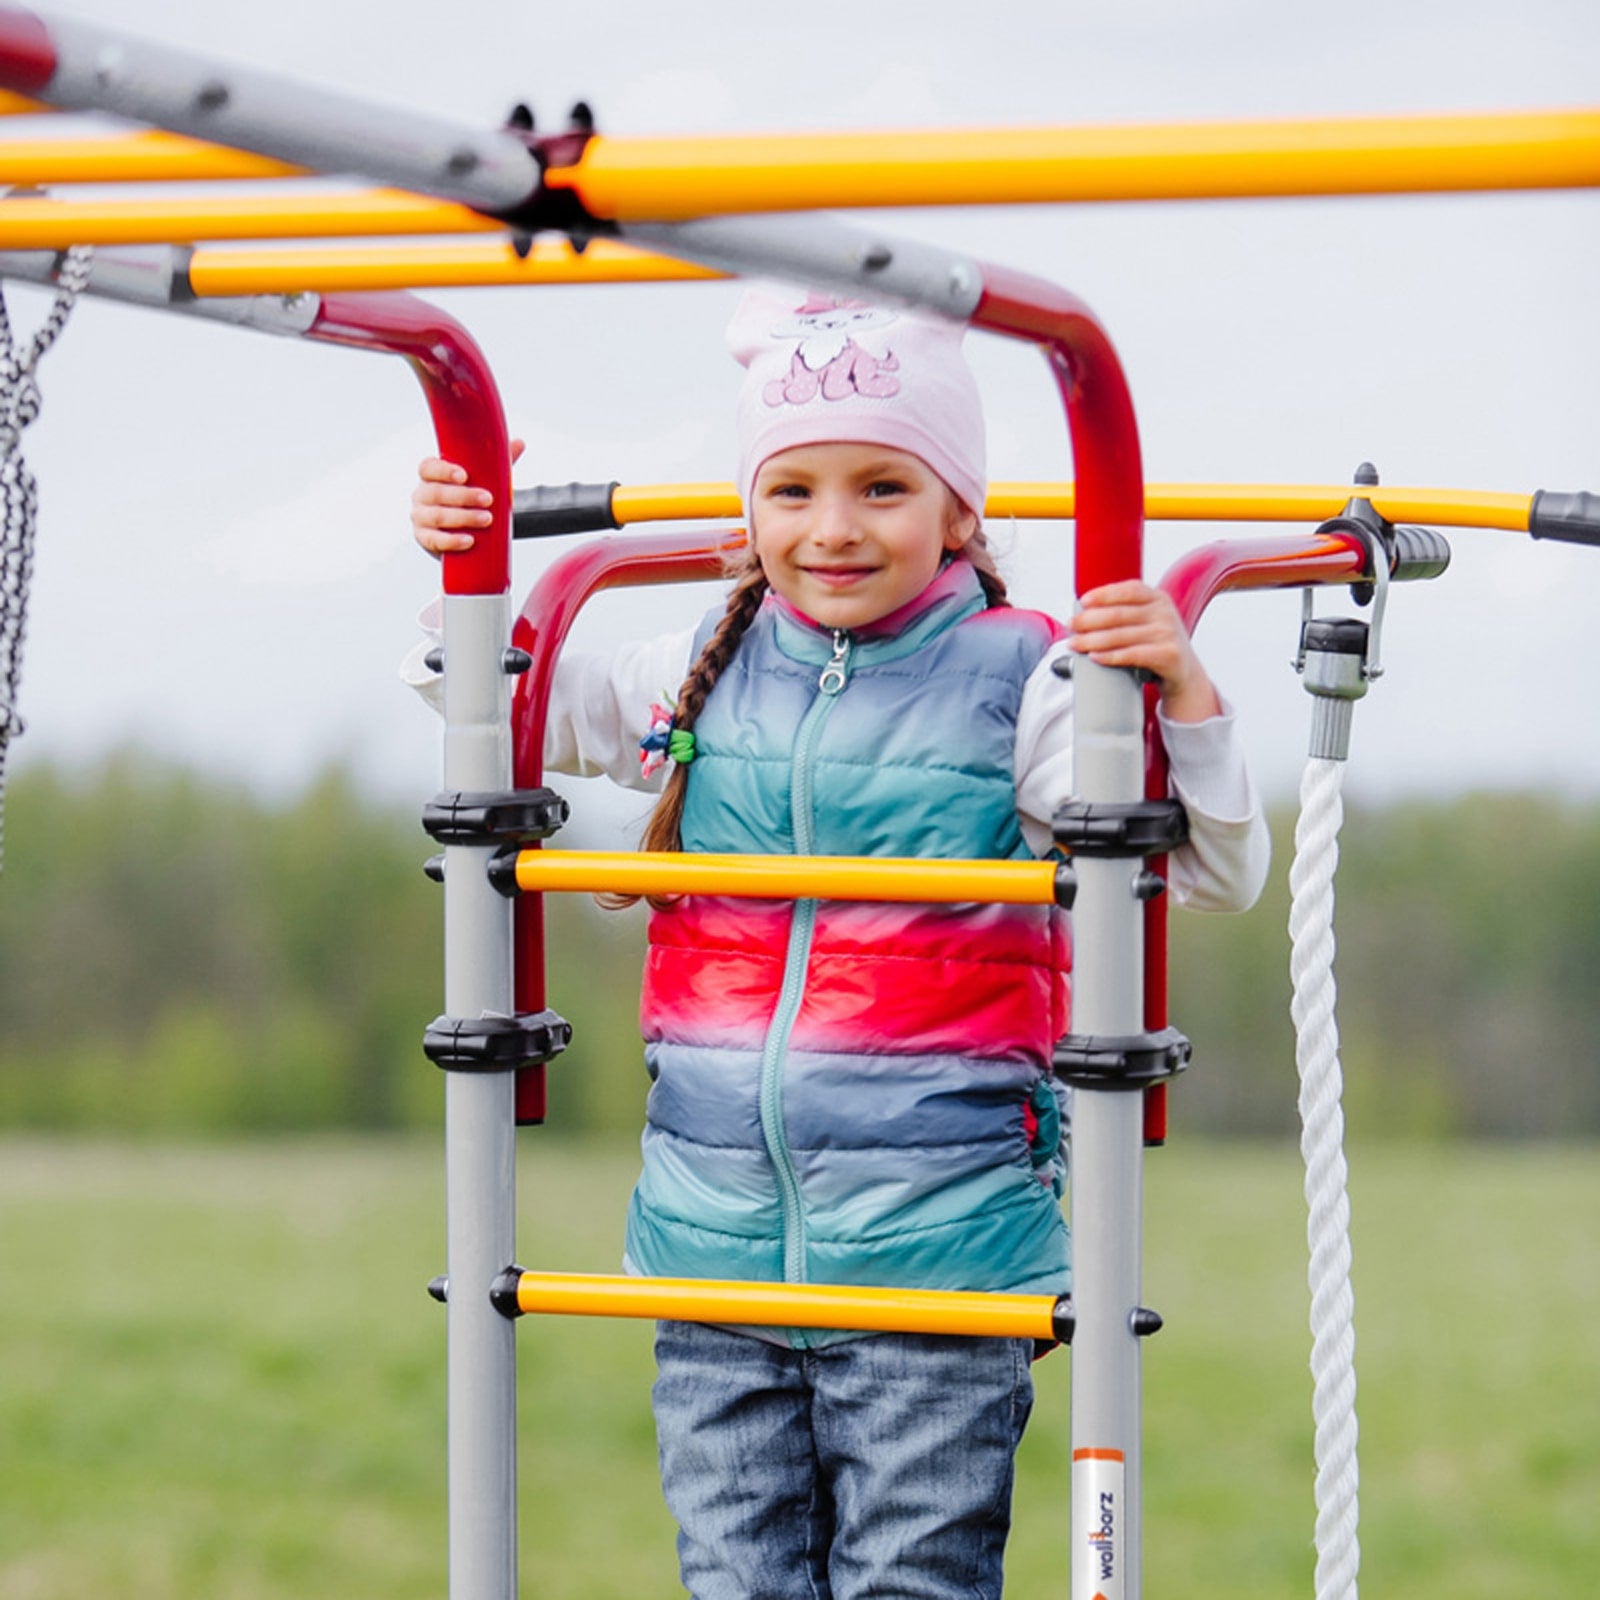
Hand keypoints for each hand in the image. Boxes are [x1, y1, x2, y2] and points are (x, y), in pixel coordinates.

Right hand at [410, 439, 524, 555]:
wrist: (464, 533)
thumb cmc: (469, 500)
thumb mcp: (482, 481)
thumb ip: (497, 463)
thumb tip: (518, 443)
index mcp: (431, 476)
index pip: (428, 468)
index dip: (444, 471)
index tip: (464, 475)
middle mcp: (422, 495)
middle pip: (436, 492)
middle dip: (464, 496)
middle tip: (488, 500)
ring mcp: (420, 517)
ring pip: (437, 516)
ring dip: (463, 518)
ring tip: (486, 519)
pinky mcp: (424, 539)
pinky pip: (434, 540)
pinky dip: (451, 541)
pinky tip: (468, 541)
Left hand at [1067, 580, 1221, 723]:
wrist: (1184, 673)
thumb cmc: (1156, 645)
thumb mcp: (1147, 621)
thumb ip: (1123, 613)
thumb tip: (1083, 614)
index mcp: (1158, 598)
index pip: (1129, 590)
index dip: (1104, 594)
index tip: (1083, 601)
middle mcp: (1164, 613)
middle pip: (1118, 614)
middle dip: (1089, 620)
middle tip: (1071, 626)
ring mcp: (1168, 633)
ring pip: (1121, 636)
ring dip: (1092, 641)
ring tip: (1075, 644)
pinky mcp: (1168, 654)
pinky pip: (1132, 654)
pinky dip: (1110, 656)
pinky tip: (1095, 657)